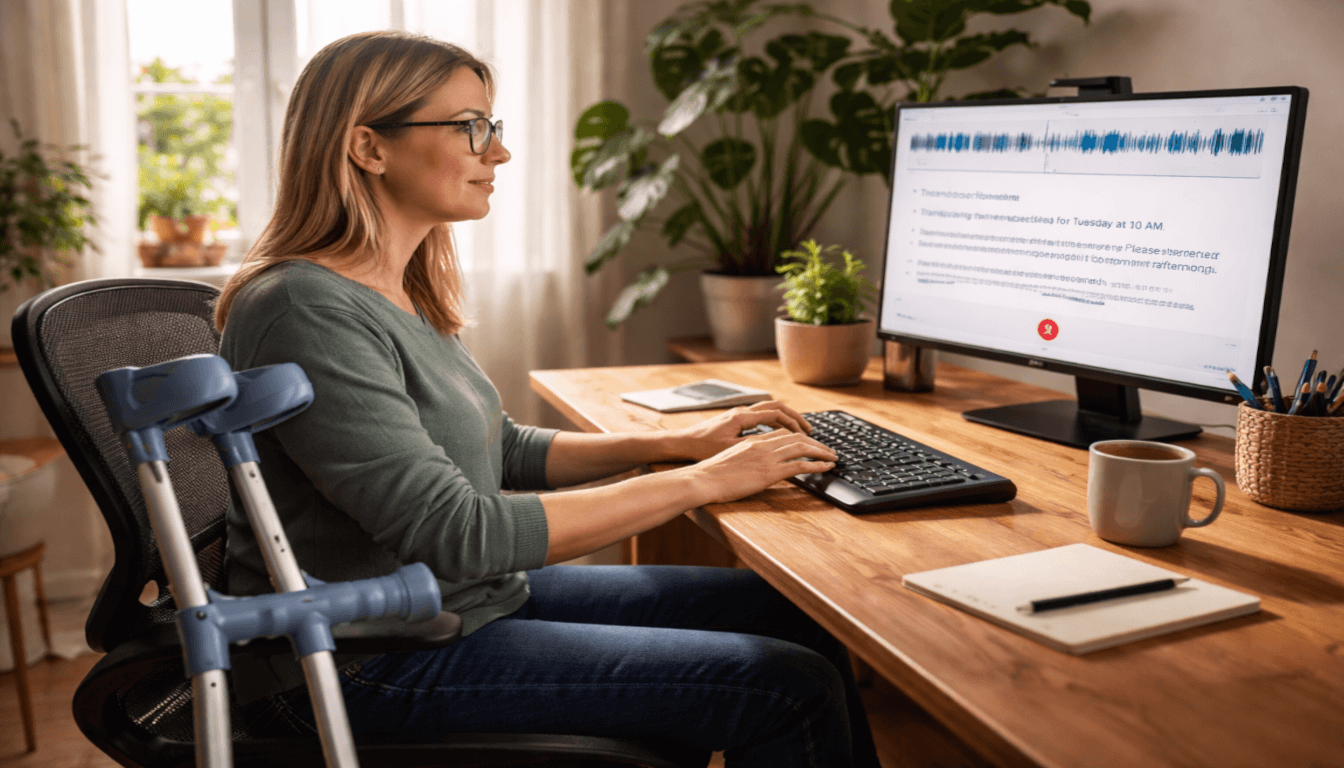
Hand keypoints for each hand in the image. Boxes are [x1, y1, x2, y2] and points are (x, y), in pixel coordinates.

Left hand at [669, 400, 815, 460]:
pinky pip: (760, 417)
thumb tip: (777, 445)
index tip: (808, 433)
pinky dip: (773, 423)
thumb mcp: (730, 449)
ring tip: (798, 432)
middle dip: (795, 418)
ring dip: (785, 419)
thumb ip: (754, 445)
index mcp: (742, 417)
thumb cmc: (702, 448)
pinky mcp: (734, 421)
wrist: (681, 443)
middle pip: (776, 407)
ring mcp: (737, 415)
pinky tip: (779, 435)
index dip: (794, 423)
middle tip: (810, 430)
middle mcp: (741, 412)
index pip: (776, 413)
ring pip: (768, 410)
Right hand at [686, 429, 836, 504]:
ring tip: (832, 458)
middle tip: (828, 450)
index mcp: (753, 441)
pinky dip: (817, 465)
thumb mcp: (731, 460)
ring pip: (802, 448)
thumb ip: (746, 458)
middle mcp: (762, 445)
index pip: (783, 434)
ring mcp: (766, 458)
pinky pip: (800, 465)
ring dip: (821, 452)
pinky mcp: (769, 473)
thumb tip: (754, 465)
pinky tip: (826, 467)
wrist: (702, 479)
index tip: (810, 444)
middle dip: (816, 443)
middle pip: (797, 437)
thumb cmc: (711, 474)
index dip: (800, 438)